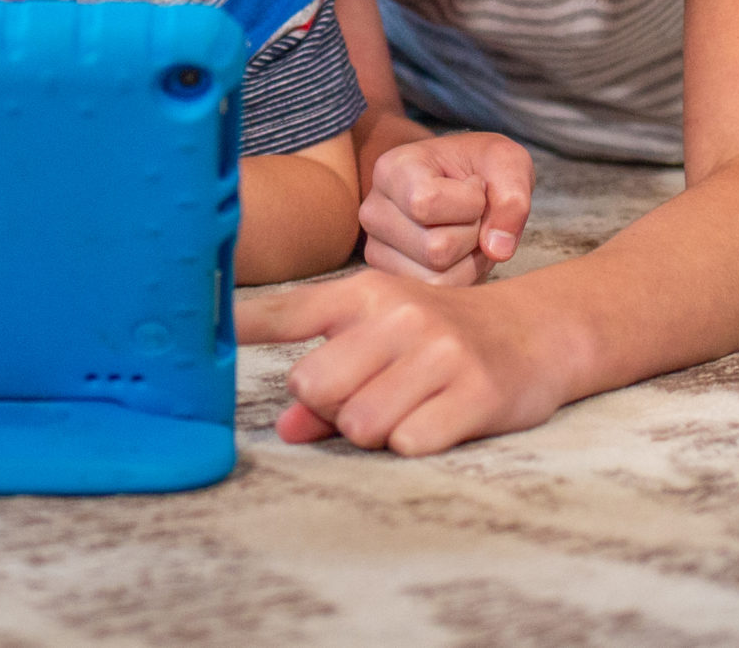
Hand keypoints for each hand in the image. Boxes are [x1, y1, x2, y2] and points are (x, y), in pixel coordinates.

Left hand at [238, 270, 568, 454]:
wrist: (540, 332)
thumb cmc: (446, 339)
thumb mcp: (388, 339)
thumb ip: (331, 380)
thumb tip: (284, 429)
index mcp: (365, 293)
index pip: (286, 310)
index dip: (239, 323)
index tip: (199, 328)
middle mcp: (398, 315)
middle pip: (314, 386)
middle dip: (331, 407)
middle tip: (371, 394)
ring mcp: (438, 352)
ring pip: (358, 422)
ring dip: (374, 431)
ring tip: (408, 405)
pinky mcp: (474, 392)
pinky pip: (408, 443)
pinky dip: (414, 444)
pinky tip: (438, 421)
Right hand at [360, 131, 531, 284]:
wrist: (464, 182)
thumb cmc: (479, 167)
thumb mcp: (506, 162)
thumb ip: (511, 196)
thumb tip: (497, 249)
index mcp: (391, 170)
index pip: (427, 202)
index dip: (469, 202)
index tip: (476, 186)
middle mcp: (374, 211)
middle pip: (435, 248)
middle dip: (473, 234)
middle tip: (474, 214)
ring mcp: (377, 249)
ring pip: (437, 278)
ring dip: (469, 259)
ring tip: (466, 231)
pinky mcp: (390, 276)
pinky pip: (438, 294)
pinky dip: (462, 276)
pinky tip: (460, 252)